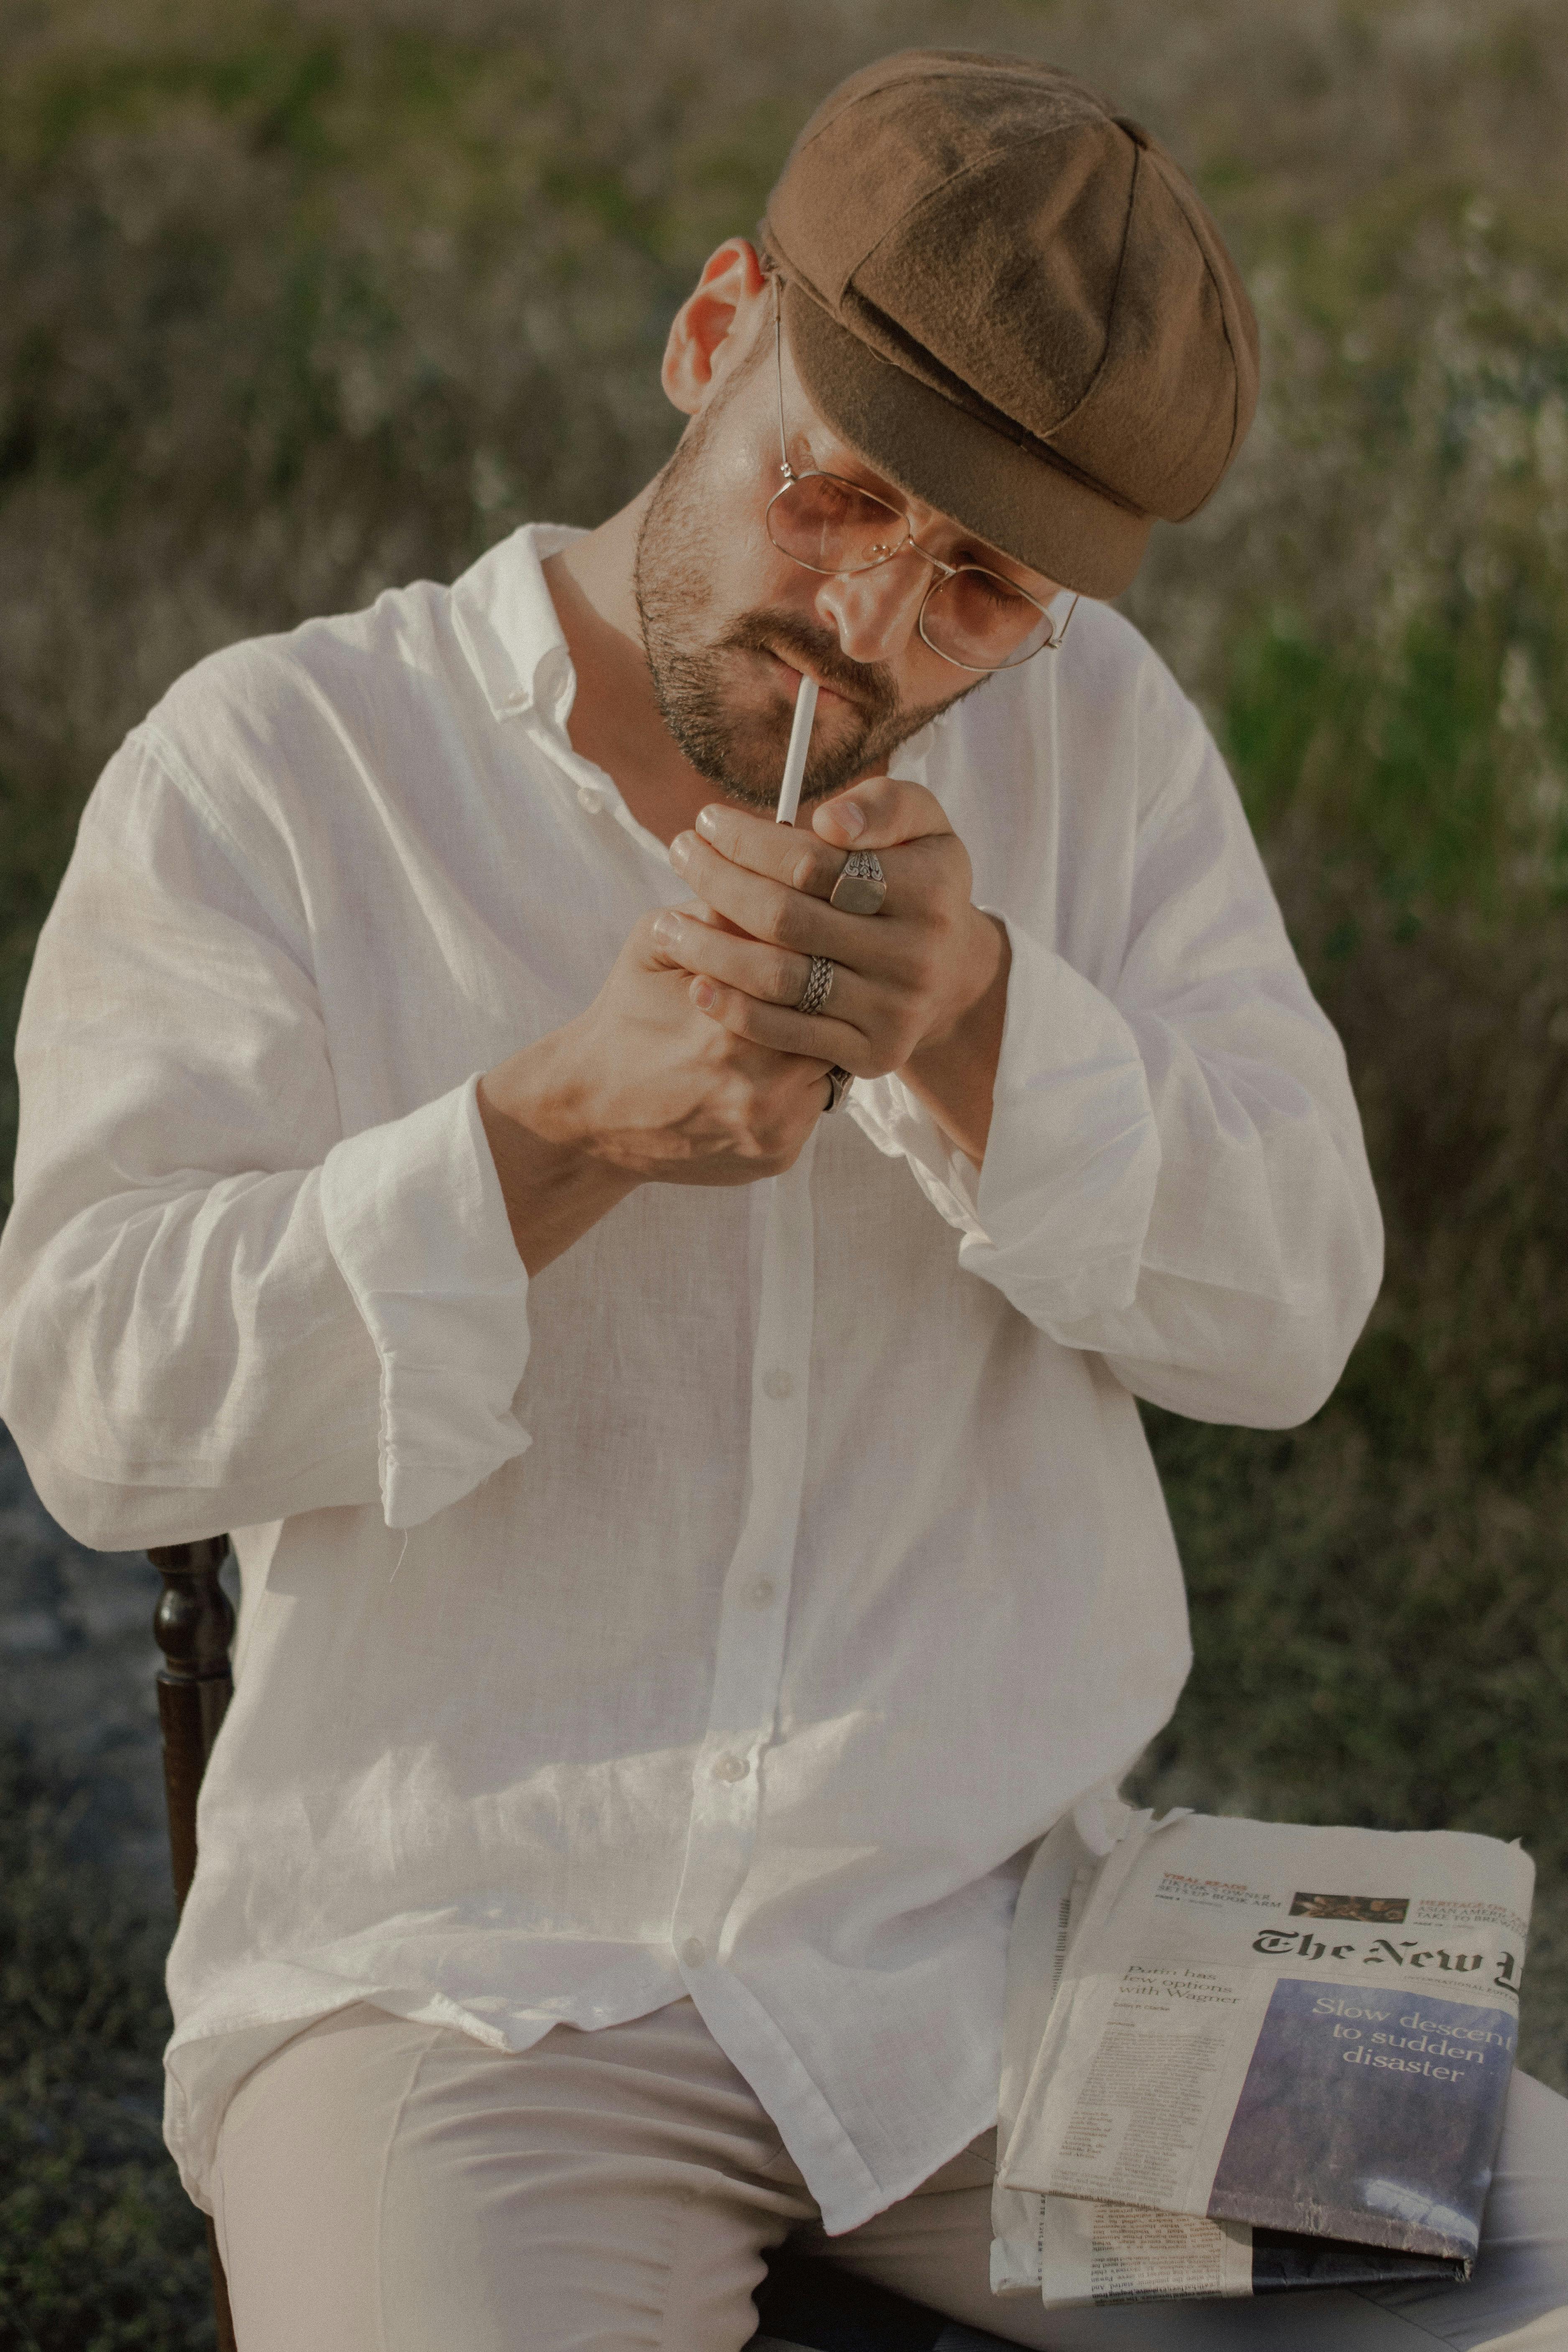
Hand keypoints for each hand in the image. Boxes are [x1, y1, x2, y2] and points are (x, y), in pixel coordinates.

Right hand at [480, 910, 832, 1202]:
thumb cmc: (627, 1014)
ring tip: (802, 1012)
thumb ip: (716, 909)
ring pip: (832, 1062)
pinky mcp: (778, 1154)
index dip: (817, 939)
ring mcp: (775, 1124)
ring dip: (823, 1035)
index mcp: (730, 1017)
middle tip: (830, 965)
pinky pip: (814, 1105)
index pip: (812, 964)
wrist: (592, 1112)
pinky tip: (774, 1063)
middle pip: (835, 1017)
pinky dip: (800, 1080)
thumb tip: (782, 872)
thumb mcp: (655, 943)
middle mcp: (761, 1079)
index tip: (813, 925)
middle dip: (832, 988)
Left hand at [657, 777, 1004, 1082]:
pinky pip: (789, 1033)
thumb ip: (882, 805)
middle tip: (679, 856)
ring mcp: (894, 1009)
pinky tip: (695, 982)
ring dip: (710, 949)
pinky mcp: (874, 1053)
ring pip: (780, 978)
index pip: (813, 862)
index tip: (707, 820)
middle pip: (787, 918)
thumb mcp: (921, 823)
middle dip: (719, 882)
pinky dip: (735, 1009)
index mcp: (929, 887)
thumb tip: (828, 821)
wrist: (952, 973)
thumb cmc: (915, 879)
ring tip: (665, 924)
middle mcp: (916, 953)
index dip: (750, 840)